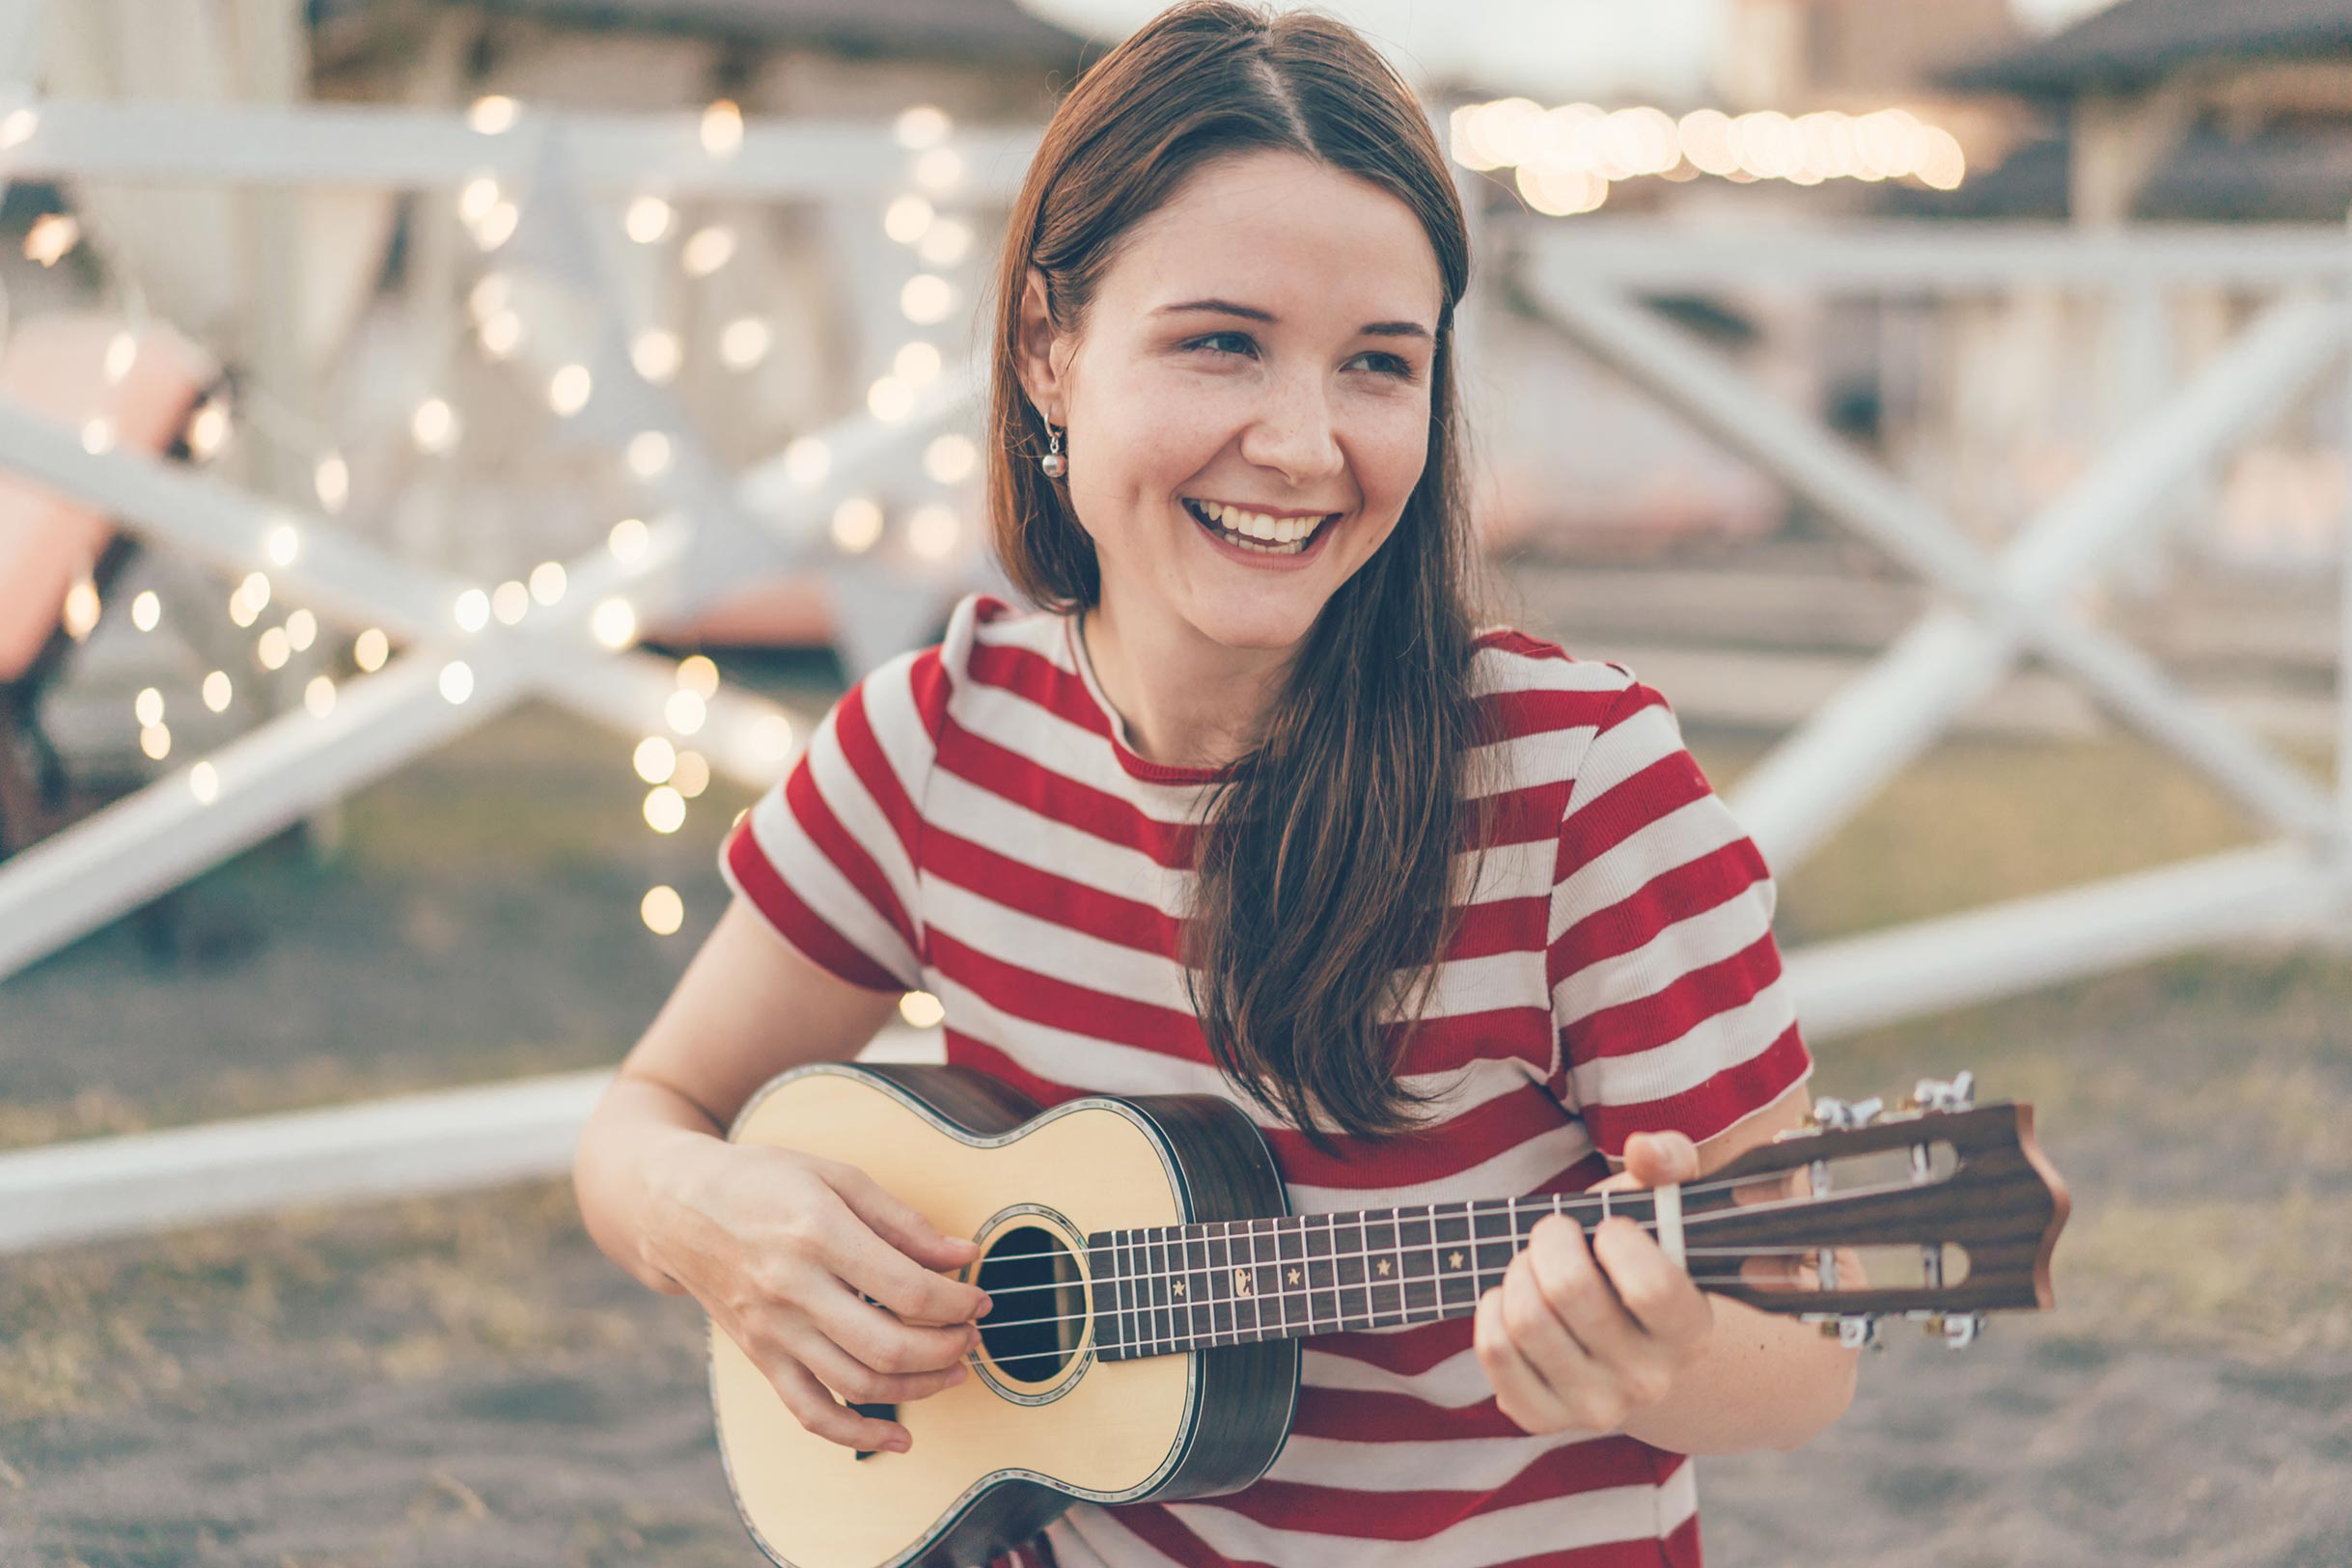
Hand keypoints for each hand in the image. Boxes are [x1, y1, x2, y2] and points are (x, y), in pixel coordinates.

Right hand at [648, 1141, 992, 1454]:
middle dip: (946, 1348)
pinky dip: (856, 1435)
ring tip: (952, 1370)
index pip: (906, 1288)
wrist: (675, 1209)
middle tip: (971, 1336)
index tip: (978, 1298)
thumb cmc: (762, 1181)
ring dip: (918, 1388)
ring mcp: (773, 1331)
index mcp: (816, 1234)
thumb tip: (962, 1256)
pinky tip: (897, 1438)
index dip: (956, 1301)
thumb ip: (902, 1221)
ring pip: (856, 1385)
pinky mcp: (761, 1357)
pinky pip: (810, 1413)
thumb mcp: (836, 1176)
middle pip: (886, 1346)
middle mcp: (792, 1289)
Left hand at [1473, 1130, 1713, 1436]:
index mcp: (1690, 1329)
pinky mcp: (1542, 1417)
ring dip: (1518, 1272)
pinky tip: (1511, 1299)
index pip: (1650, 1286)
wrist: (1622, 1340)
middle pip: (1569, 1292)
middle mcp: (1650, 1380)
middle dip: (1550, 1240)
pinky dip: (1490, 1310)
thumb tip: (1644, 1150)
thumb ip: (1668, 1160)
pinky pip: (1494, 1351)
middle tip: (1556, 1234)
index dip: (1616, 1239)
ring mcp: (1596, 1406)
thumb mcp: (1661, 1203)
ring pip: (1525, 1320)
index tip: (1607, 1228)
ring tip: (1534, 1266)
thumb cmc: (1636, 1256)